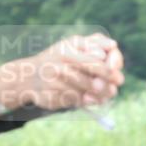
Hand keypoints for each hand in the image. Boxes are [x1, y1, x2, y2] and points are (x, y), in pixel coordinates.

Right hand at [0, 33, 124, 110]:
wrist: (28, 76)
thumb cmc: (57, 58)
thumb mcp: (73, 44)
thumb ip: (95, 42)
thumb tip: (113, 45)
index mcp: (67, 52)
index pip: (96, 62)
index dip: (110, 70)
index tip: (118, 76)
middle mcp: (59, 68)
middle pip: (92, 82)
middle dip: (106, 88)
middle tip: (114, 90)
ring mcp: (54, 85)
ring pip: (85, 96)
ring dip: (98, 98)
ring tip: (104, 96)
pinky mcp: (51, 99)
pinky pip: (74, 103)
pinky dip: (85, 103)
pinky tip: (88, 99)